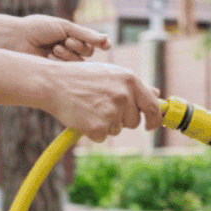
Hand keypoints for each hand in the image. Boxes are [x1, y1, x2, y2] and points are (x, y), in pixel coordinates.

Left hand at [0, 13, 109, 60]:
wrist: (18, 38)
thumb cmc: (40, 28)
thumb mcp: (64, 27)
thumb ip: (85, 34)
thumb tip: (106, 39)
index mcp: (73, 36)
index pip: (93, 41)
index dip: (101, 43)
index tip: (106, 45)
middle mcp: (70, 49)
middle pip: (88, 52)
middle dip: (78, 46)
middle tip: (65, 41)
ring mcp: (63, 61)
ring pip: (79, 63)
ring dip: (69, 54)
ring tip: (54, 49)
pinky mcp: (55, 71)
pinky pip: (68, 70)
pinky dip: (61, 62)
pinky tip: (49, 57)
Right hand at [42, 62, 162, 142]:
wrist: (54, 82)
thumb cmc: (82, 77)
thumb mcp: (111, 74)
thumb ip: (134, 86)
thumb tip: (156, 95)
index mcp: (130, 80)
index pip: (152, 106)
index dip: (155, 119)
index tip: (150, 125)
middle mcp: (123, 95)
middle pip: (134, 121)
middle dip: (122, 120)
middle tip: (103, 108)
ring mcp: (111, 111)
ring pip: (117, 129)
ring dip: (106, 124)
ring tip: (90, 107)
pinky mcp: (97, 126)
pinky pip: (101, 137)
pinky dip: (92, 131)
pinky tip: (82, 116)